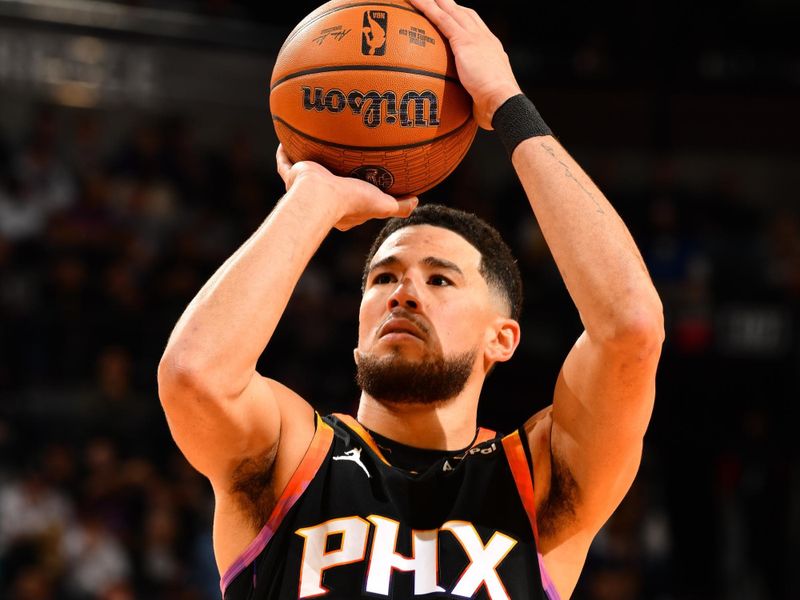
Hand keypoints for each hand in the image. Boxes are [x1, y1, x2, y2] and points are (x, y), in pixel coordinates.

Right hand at [276, 145, 417, 230]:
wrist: (321, 197)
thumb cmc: (351, 202)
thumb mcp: (383, 204)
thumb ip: (399, 205)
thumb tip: (416, 200)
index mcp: (341, 208)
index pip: (349, 198)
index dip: (355, 190)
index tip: (362, 179)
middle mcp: (322, 197)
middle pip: (327, 182)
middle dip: (331, 173)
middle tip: (338, 159)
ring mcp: (304, 186)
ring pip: (305, 171)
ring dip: (308, 161)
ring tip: (313, 145)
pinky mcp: (293, 174)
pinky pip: (285, 161)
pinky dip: (285, 152)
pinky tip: (287, 138)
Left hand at [407, 0, 520, 128]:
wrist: (502, 101)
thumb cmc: (495, 108)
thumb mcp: (485, 97)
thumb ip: (474, 96)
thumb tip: (468, 109)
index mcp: (491, 49)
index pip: (476, 28)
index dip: (464, 19)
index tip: (453, 16)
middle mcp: (485, 38)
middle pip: (464, 14)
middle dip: (449, 5)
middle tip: (435, 0)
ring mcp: (475, 37)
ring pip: (450, 11)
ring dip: (434, 1)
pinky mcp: (465, 41)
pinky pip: (441, 19)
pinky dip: (427, 8)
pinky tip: (413, 1)